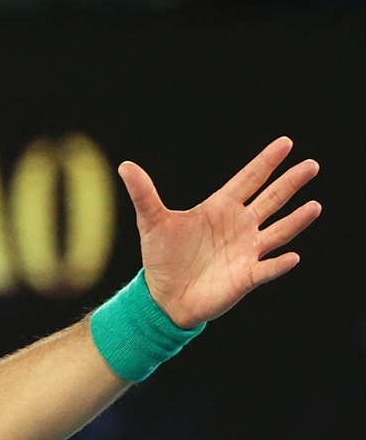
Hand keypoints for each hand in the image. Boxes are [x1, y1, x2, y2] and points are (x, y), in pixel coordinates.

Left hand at [120, 136, 320, 328]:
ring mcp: (246, 251)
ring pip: (279, 231)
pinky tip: (291, 256)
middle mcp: (240, 226)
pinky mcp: (246, 277)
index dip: (266, 162)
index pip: (249, 180)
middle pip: (271, 200)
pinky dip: (279, 264)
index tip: (285, 143)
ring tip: (314, 206)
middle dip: (290, 183)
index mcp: (220, 208)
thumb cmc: (161, 257)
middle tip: (311, 164)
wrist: (163, 296)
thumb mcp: (151, 223)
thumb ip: (143, 194)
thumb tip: (125, 166)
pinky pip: (268, 269)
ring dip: (296, 220)